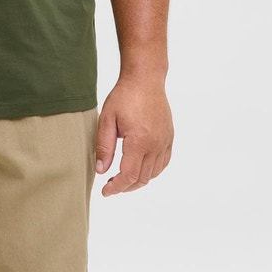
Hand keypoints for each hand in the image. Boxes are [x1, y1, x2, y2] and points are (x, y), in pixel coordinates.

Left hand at [95, 78, 172, 195]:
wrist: (145, 79)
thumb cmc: (124, 96)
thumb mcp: (107, 119)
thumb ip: (104, 146)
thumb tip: (101, 171)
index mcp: (139, 141)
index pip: (128, 176)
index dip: (116, 188)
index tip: (105, 191)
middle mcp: (156, 144)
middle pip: (142, 178)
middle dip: (125, 186)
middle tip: (111, 185)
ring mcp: (165, 142)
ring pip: (154, 173)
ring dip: (138, 180)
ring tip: (122, 177)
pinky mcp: (169, 137)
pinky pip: (163, 163)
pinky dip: (152, 171)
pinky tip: (140, 167)